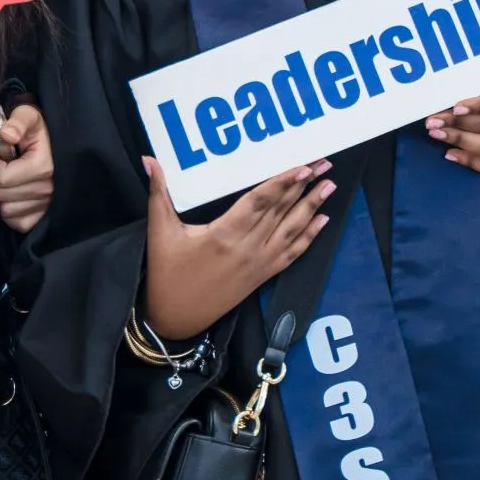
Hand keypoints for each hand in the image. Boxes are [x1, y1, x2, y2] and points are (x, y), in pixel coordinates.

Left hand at [0, 104, 52, 233]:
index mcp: (43, 167)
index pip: (2, 177)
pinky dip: (11, 213)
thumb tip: (6, 134)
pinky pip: (17, 223)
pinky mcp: (44, 216)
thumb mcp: (30, 116)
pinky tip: (14, 196)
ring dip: (1, 197)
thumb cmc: (39, 131)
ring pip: (6, 211)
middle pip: (0, 196)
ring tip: (9, 181)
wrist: (57, 143)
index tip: (0, 153)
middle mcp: (48, 189)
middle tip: (3, 166)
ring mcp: (47, 205)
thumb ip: (18, 122)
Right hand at [142, 156, 334, 340]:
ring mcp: (259, 263)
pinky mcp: (262, 275)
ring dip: (313, 206)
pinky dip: (310, 236)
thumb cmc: (166, 274)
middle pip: (282, 211)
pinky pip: (292, 254)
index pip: (261, 202)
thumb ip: (158, 192)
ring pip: (292, 230)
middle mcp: (248, 248)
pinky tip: (323, 220)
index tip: (303, 168)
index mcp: (224, 234)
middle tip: (324, 163)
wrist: (174, 319)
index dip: (283, 183)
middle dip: (305, 186)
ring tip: (330, 185)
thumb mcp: (159, 231)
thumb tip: (149, 160)